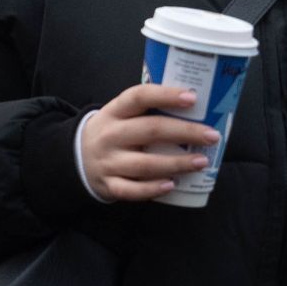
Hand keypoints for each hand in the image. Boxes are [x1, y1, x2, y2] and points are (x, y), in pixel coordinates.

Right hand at [79, 84, 221, 201]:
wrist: (75, 156)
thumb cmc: (113, 131)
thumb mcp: (120, 113)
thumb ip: (147, 109)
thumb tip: (194, 105)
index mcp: (114, 111)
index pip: (139, 96)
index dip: (165, 95)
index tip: (192, 98)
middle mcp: (110, 135)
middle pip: (150, 131)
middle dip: (185, 132)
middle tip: (211, 136)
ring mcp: (108, 162)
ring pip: (145, 164)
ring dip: (176, 163)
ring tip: (201, 162)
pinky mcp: (109, 185)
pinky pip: (133, 190)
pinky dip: (153, 188)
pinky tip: (173, 185)